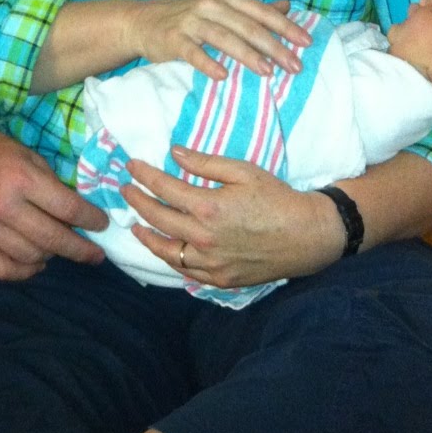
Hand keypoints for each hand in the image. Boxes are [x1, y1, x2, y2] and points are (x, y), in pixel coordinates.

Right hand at [0, 115, 109, 281]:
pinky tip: (37, 263)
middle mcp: (4, 206)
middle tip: (95, 254)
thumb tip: (76, 209)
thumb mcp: (26, 153)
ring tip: (61, 249)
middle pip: (53, 238)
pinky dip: (24, 272)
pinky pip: (2, 269)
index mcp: (22, 178)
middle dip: (81, 249)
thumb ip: (50, 181)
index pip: (67, 208)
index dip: (91, 220)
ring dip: (53, 256)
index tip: (102, 225)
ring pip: (31, 256)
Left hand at [122, 146, 342, 289]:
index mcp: (209, 208)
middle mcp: (204, 239)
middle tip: (124, 190)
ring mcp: (211, 263)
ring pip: (167, 251)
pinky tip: (165, 249)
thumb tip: (174, 153)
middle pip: (158, 219)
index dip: (144, 176)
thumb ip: (204, 163)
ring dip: (147, 236)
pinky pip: (187, 271)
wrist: (307, 235)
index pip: (164, 189)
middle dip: (137, 202)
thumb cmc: (276, 198)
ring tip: (134, 225)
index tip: (131, 166)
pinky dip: (171, 259)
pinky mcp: (221, 279)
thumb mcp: (242, 171)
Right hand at [125, 0, 308, 81]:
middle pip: (248, 26)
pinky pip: (192, 52)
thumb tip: (287, 5)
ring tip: (268, 72)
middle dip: (274, 46)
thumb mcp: (221, 7)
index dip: (285, 27)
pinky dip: (208, 63)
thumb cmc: (188, 16)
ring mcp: (191, 21)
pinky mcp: (173, 38)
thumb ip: (253, 9)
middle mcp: (210, 5)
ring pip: (224, 37)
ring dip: (247, 55)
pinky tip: (222, 76)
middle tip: (295, 66)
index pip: (261, 11)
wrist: (141, 20)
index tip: (307, 43)